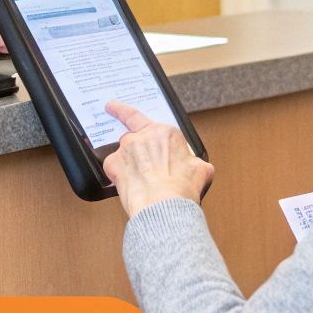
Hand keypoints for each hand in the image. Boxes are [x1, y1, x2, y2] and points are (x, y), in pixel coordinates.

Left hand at [103, 101, 213, 217]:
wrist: (165, 205)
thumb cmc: (182, 188)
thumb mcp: (201, 170)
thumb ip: (193, 162)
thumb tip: (196, 167)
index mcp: (165, 133)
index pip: (136, 116)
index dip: (120, 110)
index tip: (111, 106)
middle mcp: (143, 136)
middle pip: (131, 138)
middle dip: (134, 152)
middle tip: (140, 166)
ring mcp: (126, 149)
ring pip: (123, 154)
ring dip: (128, 165)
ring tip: (140, 183)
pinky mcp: (114, 165)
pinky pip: (112, 169)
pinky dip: (118, 177)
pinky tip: (130, 187)